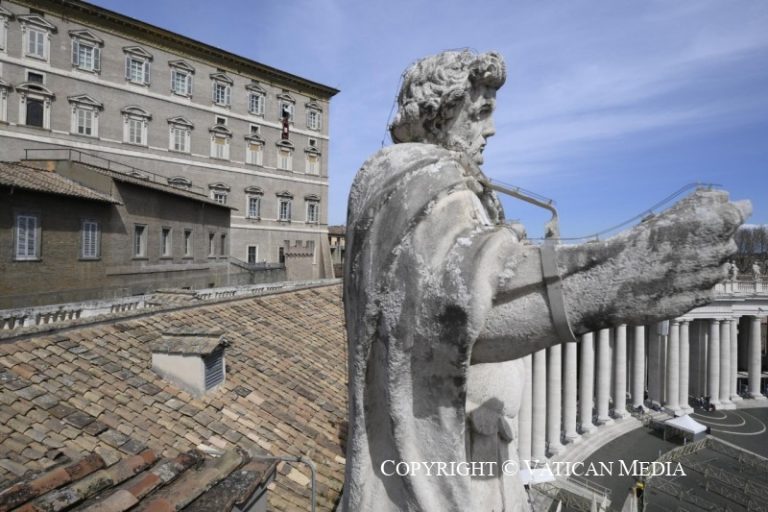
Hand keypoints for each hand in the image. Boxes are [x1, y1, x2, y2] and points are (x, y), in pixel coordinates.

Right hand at [558, 189, 750, 331]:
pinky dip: (699, 282)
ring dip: (707, 262)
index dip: (729, 211)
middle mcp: (717, 249)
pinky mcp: (701, 297)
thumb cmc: (630, 247)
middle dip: (713, 239)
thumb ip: (699, 205)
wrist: (611, 287)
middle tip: (683, 242)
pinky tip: (675, 280)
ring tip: (676, 263)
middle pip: (728, 240)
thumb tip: (725, 197)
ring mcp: (711, 275)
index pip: (741, 210)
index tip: (719, 213)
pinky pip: (710, 287)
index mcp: (711, 223)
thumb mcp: (663, 218)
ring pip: (721, 265)